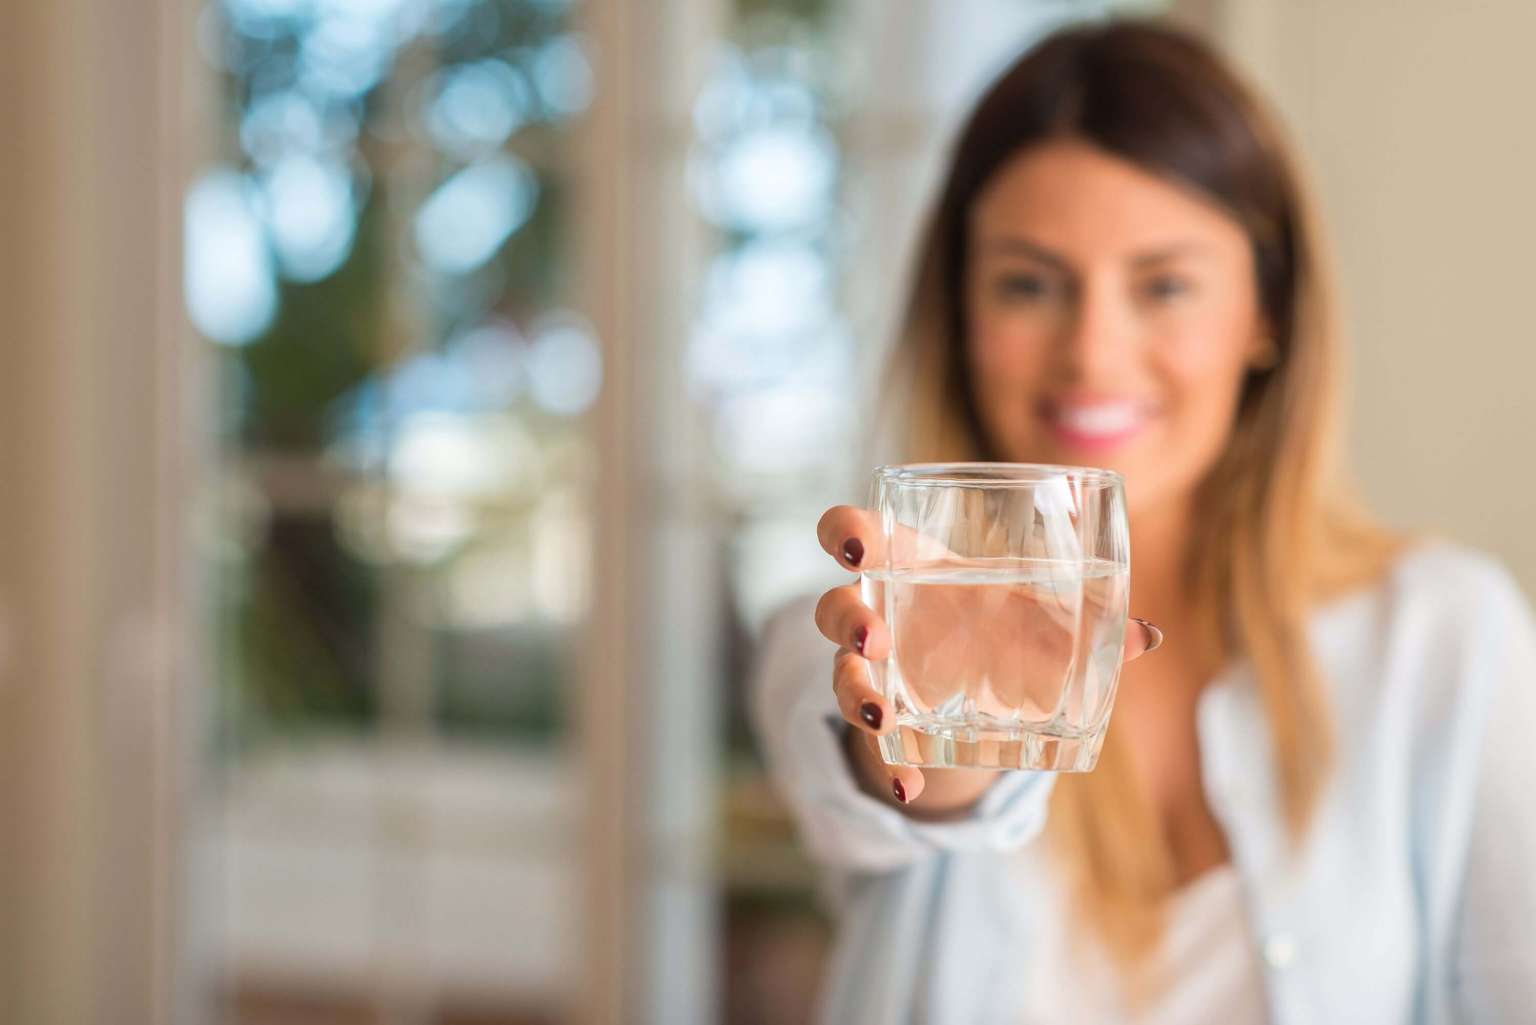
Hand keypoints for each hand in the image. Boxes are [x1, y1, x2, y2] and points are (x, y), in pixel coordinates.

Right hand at [813, 504, 1163, 815]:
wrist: (981, 688)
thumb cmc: (1003, 624)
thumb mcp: (1039, 620)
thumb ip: (1086, 624)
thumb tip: (1148, 636)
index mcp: (909, 565)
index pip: (851, 534)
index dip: (844, 535)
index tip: (860, 550)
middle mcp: (878, 614)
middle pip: (833, 605)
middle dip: (846, 619)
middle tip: (876, 637)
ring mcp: (873, 670)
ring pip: (840, 674)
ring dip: (856, 693)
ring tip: (884, 715)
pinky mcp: (882, 720)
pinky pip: (872, 744)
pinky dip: (888, 767)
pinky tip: (908, 786)